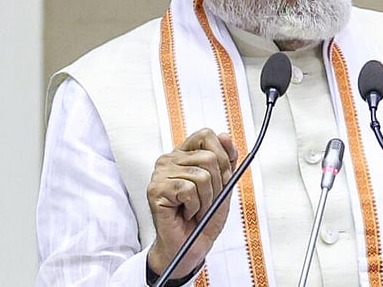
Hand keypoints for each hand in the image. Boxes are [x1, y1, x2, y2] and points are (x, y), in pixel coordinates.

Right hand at [146, 128, 238, 278]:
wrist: (191, 247)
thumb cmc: (203, 219)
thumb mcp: (223, 187)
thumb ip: (226, 162)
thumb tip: (226, 136)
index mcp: (185, 154)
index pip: (206, 135)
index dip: (222, 156)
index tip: (223, 177)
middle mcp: (170, 159)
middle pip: (209, 158)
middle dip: (218, 186)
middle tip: (208, 202)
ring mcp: (161, 173)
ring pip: (202, 176)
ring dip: (206, 201)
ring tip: (196, 210)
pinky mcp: (156, 189)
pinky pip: (188, 190)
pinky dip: (194, 207)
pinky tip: (186, 213)